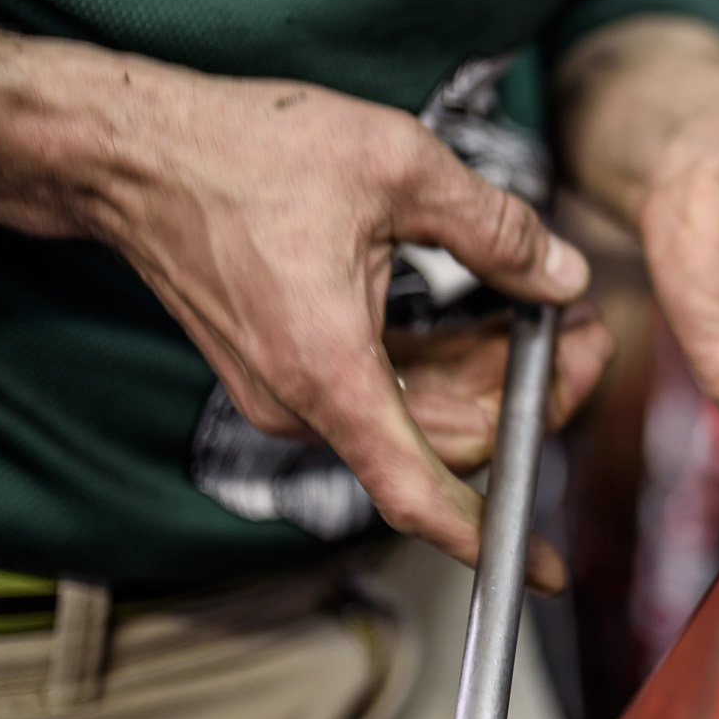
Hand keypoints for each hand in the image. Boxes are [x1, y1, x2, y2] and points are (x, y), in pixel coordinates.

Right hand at [0, 3, 608, 586]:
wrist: (129, 154)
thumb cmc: (245, 151)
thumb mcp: (399, 167)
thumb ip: (495, 230)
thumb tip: (563, 277)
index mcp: (330, 373)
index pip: (418, 491)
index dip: (490, 536)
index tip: (547, 567)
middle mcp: (305, 402)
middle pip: (444, 444)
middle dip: (529, 397)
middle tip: (589, 333)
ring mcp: (292, 389)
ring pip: (422, 416)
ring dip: (493, 376)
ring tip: (556, 311)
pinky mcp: (288, 366)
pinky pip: (387, 389)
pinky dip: (446, 362)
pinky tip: (494, 315)